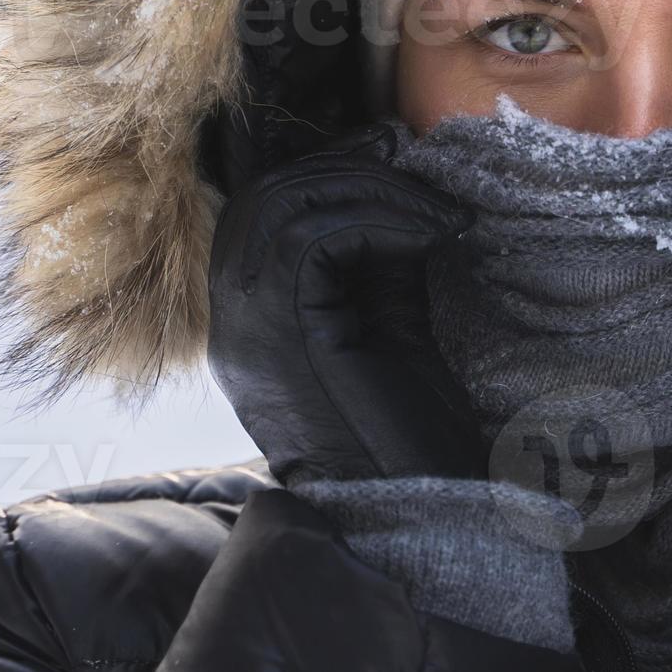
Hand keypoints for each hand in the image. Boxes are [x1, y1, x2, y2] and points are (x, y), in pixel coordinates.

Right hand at [206, 128, 487, 487]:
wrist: (422, 511)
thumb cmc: (410, 428)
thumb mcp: (386, 313)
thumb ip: (371, 249)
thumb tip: (388, 164)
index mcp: (251, 316)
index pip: (261, 206)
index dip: (328, 168)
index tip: (395, 160)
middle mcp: (234, 321)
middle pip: (267, 195)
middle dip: (352, 170)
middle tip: (421, 181)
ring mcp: (249, 329)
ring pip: (288, 206)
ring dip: (375, 193)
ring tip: (437, 217)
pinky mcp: (286, 337)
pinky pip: (316, 239)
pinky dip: (380, 221)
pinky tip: (430, 239)